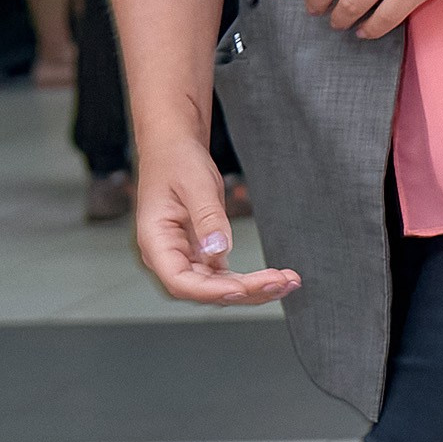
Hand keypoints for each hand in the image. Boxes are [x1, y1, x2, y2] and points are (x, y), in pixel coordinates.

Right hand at [134, 134, 297, 308]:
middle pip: (204, 290)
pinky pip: (226, 276)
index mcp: (155, 241)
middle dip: (244, 291)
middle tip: (280, 283)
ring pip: (219, 287)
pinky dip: (251, 280)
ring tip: (287, 282)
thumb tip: (218, 250)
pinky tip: (276, 278)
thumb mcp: (195, 184)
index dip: (211, 290)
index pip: (179, 280)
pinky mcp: (203, 255)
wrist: (174, 149)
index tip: (242, 288)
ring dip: (253, 290)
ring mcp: (185, 257)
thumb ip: (208, 218)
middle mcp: (167, 256)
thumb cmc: (176, 161)